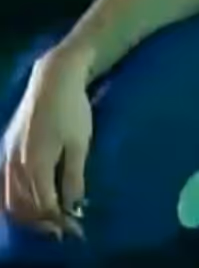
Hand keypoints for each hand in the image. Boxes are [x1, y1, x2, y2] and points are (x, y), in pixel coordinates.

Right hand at [1, 51, 92, 238]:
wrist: (53, 80)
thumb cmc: (72, 110)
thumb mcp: (80, 145)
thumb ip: (74, 177)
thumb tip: (74, 207)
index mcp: (35, 164)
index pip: (44, 205)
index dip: (59, 221)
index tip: (76, 228)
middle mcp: (15, 165)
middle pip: (22, 207)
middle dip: (43, 222)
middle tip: (65, 228)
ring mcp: (6, 158)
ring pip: (9, 199)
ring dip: (29, 215)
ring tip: (50, 220)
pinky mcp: (5, 151)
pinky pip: (3, 186)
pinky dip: (14, 201)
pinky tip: (29, 204)